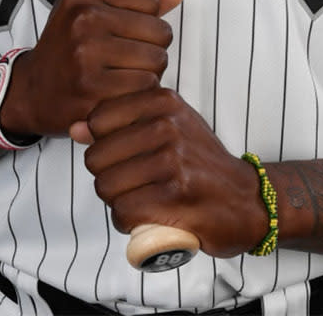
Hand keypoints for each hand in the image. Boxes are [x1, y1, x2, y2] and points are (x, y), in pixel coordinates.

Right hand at [0, 0, 179, 140]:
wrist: (30, 92)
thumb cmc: (67, 49)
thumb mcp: (93, 12)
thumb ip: (138, 2)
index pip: (151, 1)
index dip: (145, 19)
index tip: (121, 29)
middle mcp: (83, 18)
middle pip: (160, 31)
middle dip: (150, 47)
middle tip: (123, 57)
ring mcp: (86, 53)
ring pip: (157, 60)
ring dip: (147, 72)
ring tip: (120, 73)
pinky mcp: (92, 87)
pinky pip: (146, 86)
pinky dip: (138, 92)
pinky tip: (117, 90)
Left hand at [79, 88, 269, 258]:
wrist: (246, 200)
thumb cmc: (200, 165)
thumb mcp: (167, 130)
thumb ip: (122, 126)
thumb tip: (76, 128)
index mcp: (164, 101)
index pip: (98, 120)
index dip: (106, 145)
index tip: (132, 154)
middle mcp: (168, 126)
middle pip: (96, 158)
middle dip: (110, 178)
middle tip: (140, 183)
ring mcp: (172, 160)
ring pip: (106, 187)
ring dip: (119, 202)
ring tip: (146, 198)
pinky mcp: (174, 196)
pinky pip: (122, 212)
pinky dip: (130, 222)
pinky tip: (150, 216)